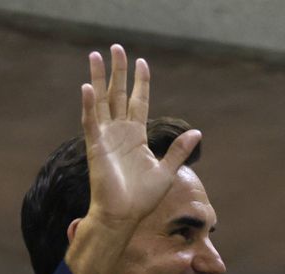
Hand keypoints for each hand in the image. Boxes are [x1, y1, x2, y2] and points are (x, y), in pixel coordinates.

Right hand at [81, 44, 200, 227]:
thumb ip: (178, 150)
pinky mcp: (95, 147)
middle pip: (118, 94)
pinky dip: (88, 105)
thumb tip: (197, 133)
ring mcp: (106, 138)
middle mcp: (120, 132)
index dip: (140, 82)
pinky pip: (91, 122)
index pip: (138, 101)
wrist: (123, 216)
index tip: (142, 62)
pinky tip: (87, 87)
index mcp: (137, 136)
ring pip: (101, 101)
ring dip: (98, 79)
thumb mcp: (167, 171)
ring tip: (96, 55)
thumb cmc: (142, 198)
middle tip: (116, 47)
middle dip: (118, 71)